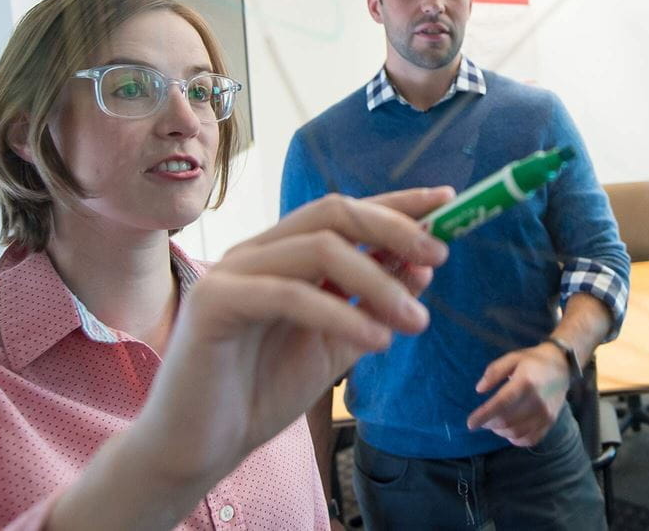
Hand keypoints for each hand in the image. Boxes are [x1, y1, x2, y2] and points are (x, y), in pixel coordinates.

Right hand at [129, 188, 452, 484]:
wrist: (200, 447)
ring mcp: (233, 272)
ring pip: (319, 248)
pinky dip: (342, 313)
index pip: (347, 211)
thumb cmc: (261, 392)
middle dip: (394, 228)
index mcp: (286, 254)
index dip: (398, 202)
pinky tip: (377, 341)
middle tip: (440, 255)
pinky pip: (291, 294)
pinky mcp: (215, 302)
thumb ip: (375, 302)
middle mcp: (258, 251)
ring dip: (379, 280)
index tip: (448, 202)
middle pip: (333, 212)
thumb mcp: (338, 342)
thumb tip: (425, 264)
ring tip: (416, 321)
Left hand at [466, 343, 571, 446]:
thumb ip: (494, 372)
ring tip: (496, 424)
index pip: (501, 404)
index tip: (470, 424)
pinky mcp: (550, 422)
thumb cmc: (533, 361)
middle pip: (506, 421)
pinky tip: (510, 431)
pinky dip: (516, 439)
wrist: (562, 365)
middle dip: (489, 424)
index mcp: (525, 382)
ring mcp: (545, 414)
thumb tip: (479, 390)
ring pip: (516, 432)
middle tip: (484, 420)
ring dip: (501, 432)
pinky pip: (530, 439)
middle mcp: (536, 401)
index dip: (483, 416)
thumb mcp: (512, 358)